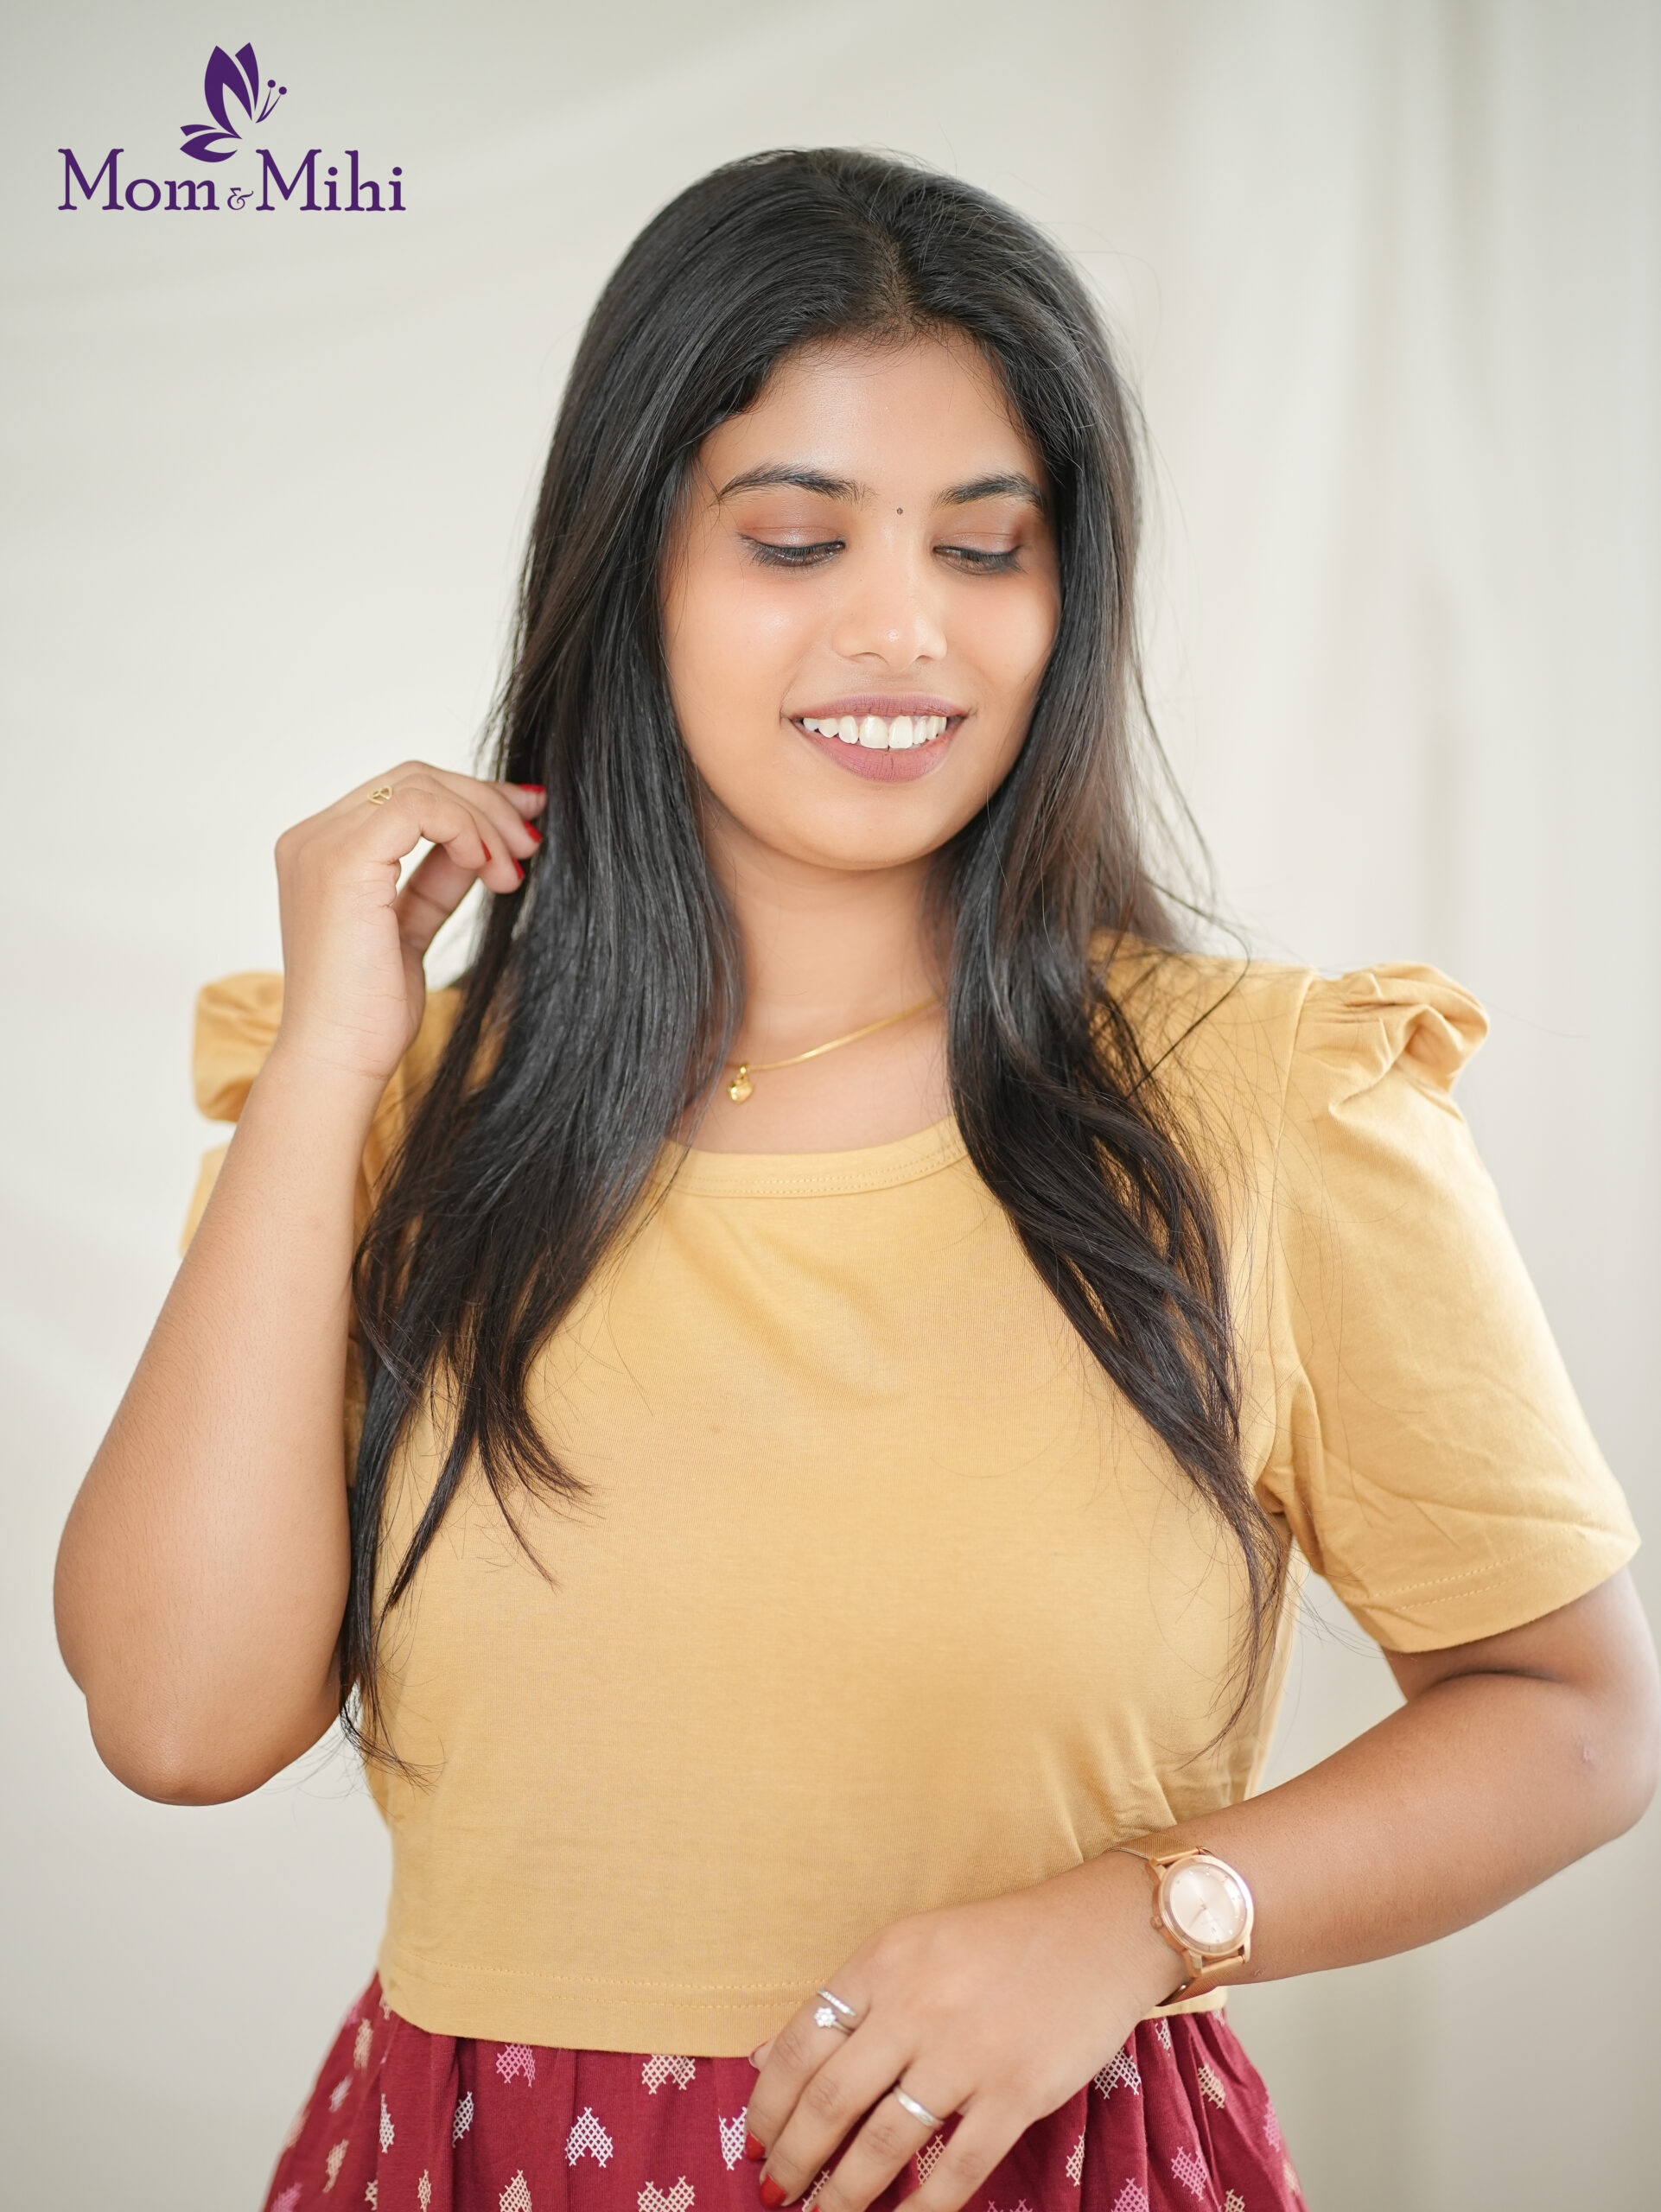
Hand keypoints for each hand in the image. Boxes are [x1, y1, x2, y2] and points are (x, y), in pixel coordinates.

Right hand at [269, 764, 545, 1090]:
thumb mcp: (413, 928)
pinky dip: (466, 828)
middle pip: (415, 779)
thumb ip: (438, 878)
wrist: (338, 1058)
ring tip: (514, 871)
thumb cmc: (369, 1012)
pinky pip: (420, 808)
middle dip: (485, 803)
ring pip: (422, 786)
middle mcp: (312, 838)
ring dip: (484, 820)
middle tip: (531, 841)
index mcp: (321, 851)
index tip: (523, 827)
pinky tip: (489, 867)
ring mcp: (321, 844)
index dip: (470, 801)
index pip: (403, 794)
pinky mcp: (343, 861)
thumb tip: (481, 843)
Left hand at [743, 1854, 1178, 2211]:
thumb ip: (843, 2001)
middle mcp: (915, 2004)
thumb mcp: (909, 1946)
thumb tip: (760, 2058)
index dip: (768, 2105)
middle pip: (829, 2100)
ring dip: (842, 2193)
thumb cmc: (998, 1941)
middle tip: (776, 2193)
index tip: (755, 2142)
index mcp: (882, 1961)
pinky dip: (919, 2209)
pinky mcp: (1017, 2092)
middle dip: (794, 2159)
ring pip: (882, 2143)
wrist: (1099, 1931)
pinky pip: (954, 2169)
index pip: (799, 2045)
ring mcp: (967, 2052)